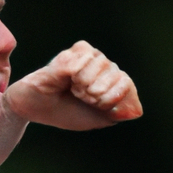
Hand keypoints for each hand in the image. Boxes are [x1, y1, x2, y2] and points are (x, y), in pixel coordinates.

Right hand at [2, 41, 142, 130]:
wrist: (34, 109)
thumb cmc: (64, 112)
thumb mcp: (95, 119)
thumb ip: (117, 114)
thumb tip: (137, 111)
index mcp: (109, 79)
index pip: (126, 83)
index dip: (112, 99)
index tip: (95, 106)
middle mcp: (101, 64)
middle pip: (117, 74)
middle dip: (99, 94)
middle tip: (81, 98)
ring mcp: (86, 56)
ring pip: (103, 65)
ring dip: (86, 86)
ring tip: (72, 89)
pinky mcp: (71, 53)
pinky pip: (84, 62)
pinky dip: (75, 77)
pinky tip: (65, 80)